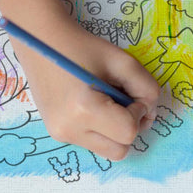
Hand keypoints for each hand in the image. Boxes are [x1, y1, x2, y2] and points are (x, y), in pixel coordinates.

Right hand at [13, 16, 159, 160]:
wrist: (42, 41)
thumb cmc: (83, 46)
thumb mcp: (122, 61)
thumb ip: (146, 87)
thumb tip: (150, 113)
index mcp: (84, 110)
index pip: (128, 132)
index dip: (138, 112)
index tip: (128, 92)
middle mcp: (69, 129)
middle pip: (120, 150)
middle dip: (128, 127)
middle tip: (122, 100)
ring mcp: (60, 134)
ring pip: (106, 150)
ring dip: (114, 131)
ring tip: (105, 103)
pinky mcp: (56, 133)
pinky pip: (92, 142)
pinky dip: (100, 129)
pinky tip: (91, 105)